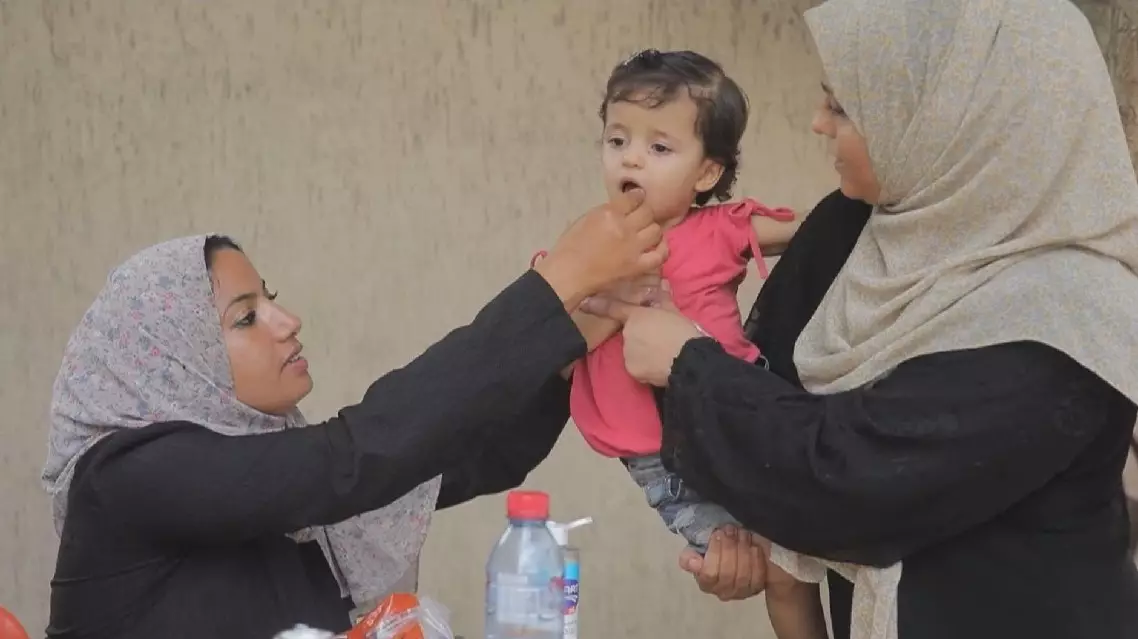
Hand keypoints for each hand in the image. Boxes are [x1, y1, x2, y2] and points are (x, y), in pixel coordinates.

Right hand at [536, 189, 667, 308]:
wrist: (568, 274)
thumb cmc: (570, 247)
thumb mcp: (586, 219)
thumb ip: (607, 212)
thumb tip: (623, 209)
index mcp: (609, 213)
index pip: (633, 198)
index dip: (638, 198)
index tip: (638, 200)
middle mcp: (625, 228)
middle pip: (648, 213)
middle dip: (645, 214)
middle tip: (641, 220)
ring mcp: (633, 248)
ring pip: (656, 231)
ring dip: (652, 230)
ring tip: (646, 235)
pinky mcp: (637, 266)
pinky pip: (660, 255)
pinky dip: (662, 249)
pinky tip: (657, 247)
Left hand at [579, 281, 703, 386]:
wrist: (688, 359)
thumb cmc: (682, 332)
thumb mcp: (675, 313)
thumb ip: (664, 299)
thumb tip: (663, 283)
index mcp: (637, 316)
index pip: (615, 309)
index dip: (598, 305)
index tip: (584, 303)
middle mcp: (627, 333)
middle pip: (630, 334)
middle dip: (640, 336)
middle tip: (659, 340)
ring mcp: (627, 353)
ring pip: (632, 352)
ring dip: (643, 352)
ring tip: (662, 355)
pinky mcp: (632, 371)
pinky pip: (636, 367)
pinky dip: (645, 367)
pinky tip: (658, 366)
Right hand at [679, 526, 767, 600]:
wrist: (735, 554)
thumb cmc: (713, 552)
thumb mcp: (696, 552)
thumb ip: (689, 557)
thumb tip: (694, 563)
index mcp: (706, 584)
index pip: (709, 574)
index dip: (714, 552)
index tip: (717, 533)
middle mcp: (723, 593)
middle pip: (728, 573)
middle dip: (730, 547)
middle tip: (731, 529)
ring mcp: (741, 592)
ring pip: (744, 574)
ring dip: (743, 549)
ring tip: (742, 533)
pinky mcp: (757, 588)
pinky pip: (758, 574)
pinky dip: (756, 557)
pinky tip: (753, 544)